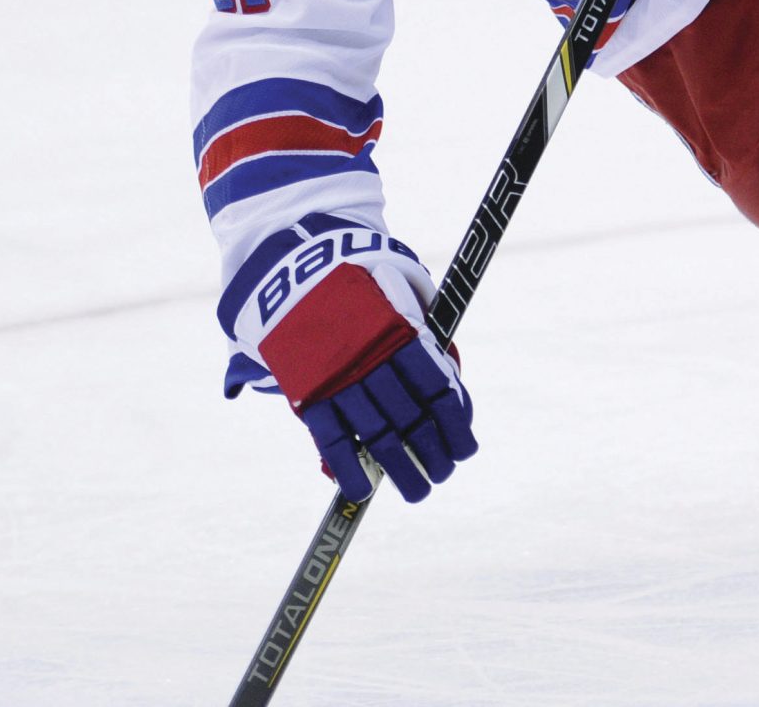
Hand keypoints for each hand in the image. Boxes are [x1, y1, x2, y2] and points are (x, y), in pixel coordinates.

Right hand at [252, 237, 476, 504]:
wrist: (292, 269)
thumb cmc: (361, 289)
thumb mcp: (400, 295)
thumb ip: (425, 341)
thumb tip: (452, 393)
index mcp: (402, 330)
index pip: (438, 387)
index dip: (455, 422)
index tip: (466, 448)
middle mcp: (372, 357)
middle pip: (411, 417)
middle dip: (432, 452)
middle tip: (443, 474)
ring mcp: (338, 377)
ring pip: (376, 433)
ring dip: (401, 467)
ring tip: (420, 490)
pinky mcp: (307, 390)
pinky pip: (330, 436)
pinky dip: (348, 466)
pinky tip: (365, 489)